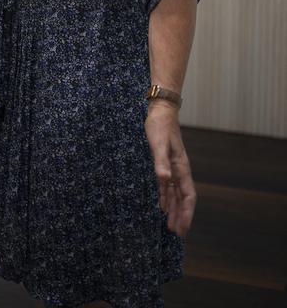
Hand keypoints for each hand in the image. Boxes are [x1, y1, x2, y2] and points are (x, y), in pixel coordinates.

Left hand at [144, 102, 195, 236]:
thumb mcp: (158, 144)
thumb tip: (165, 181)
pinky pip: (167, 186)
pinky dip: (166, 197)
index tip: (183, 229)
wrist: (161, 111)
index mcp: (181, 168)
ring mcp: (173, 167)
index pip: (188, 196)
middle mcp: (180, 170)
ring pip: (176, 194)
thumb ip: (161, 162)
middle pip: (183, 199)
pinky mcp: (165, 163)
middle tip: (177, 234)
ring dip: (174, 210)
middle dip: (181, 216)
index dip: (186, 214)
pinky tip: (163, 206)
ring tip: (170, 226)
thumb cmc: (160, 126)